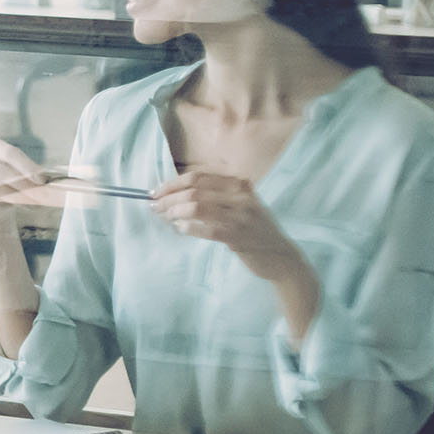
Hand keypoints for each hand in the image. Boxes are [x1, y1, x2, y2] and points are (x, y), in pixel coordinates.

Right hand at [0, 136, 55, 241]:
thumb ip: (31, 174)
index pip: (8, 152)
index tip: (41, 180)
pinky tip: (4, 205)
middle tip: (36, 195)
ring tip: (25, 201)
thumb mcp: (22, 176)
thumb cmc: (10, 187)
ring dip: (10, 194)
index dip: (26, 166)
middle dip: (20, 184)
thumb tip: (47, 180)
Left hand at [148, 169, 306, 283]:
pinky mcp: (237, 236)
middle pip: (193, 191)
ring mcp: (240, 216)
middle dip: (168, 198)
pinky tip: (180, 228)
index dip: (172, 183)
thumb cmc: (254, 229)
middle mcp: (241, 196)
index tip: (156, 192)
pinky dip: (186, 227)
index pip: (198, 177)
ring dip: (173, 212)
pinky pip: (204, 229)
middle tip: (154, 207)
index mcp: (240, 185)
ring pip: (195, 207)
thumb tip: (174, 193)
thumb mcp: (241, 205)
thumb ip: (215, 196)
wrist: (280, 256)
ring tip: (165, 217)